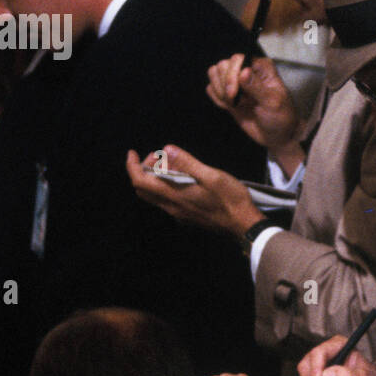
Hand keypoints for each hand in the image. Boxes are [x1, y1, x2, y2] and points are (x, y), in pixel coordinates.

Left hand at [126, 145, 264, 235]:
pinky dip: (164, 187)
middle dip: (144, 170)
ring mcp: (178, 214)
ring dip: (154, 179)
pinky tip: (182, 180)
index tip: (132, 152)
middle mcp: (171, 206)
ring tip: (171, 165)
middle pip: (143, 189)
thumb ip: (188, 162)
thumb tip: (167, 149)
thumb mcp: (212, 175)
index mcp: (174, 194)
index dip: (132, 165)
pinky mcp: (186, 218)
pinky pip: (166, 201)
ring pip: (154, 196)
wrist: (243, 226)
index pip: (140, 181)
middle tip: (157, 156)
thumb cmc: (231, 199)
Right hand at [206, 55, 303, 171]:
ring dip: (220, 91)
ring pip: (214, 73)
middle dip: (225, 85)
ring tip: (235, 104)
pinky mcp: (228, 93)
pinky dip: (217, 99)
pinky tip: (231, 107)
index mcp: (261, 66)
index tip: (234, 94)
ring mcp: (236, 80)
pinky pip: (211, 88)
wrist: (276, 135)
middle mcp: (247, 69)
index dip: (231, 75)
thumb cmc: (281, 117)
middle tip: (236, 102)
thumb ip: (257, 87)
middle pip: (222, 65)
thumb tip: (243, 71)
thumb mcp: (272, 103)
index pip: (237, 59)